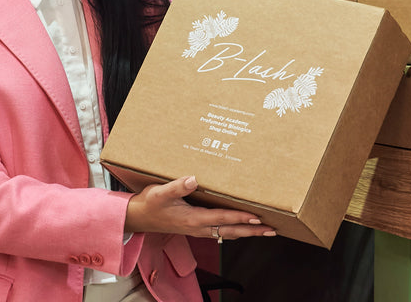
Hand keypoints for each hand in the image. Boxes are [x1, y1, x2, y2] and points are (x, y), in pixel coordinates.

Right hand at [123, 175, 276, 240]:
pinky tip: (243, 227)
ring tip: (265, 230)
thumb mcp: (160, 193)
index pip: (222, 217)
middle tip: (271, 230)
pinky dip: (235, 230)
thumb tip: (193, 179)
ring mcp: (199, 229)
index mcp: (193, 218)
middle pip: (231, 230)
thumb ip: (176, 186)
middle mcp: (199, 227)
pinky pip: (221, 231)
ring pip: (228, 232)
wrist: (139, 218)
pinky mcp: (197, 228)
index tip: (256, 217)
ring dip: (247, 232)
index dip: (240, 217)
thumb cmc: (150, 205)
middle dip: (252, 230)